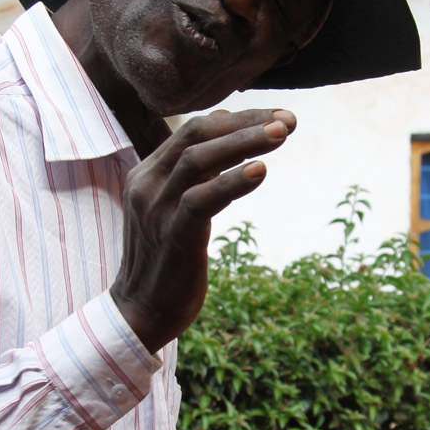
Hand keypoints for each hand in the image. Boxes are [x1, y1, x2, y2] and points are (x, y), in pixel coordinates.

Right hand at [111, 108, 294, 352]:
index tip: (277, 116)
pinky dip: (231, 181)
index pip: (194, 128)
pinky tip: (260, 171)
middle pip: (197, 134)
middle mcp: (147, 184)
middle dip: (246, 122)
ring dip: (244, 142)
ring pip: (198, 159)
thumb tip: (228, 127)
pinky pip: (201, 200)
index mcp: (147, 173)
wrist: (141, 312)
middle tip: (288, 120)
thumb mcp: (178, 206)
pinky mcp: (171, 236)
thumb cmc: (168, 258)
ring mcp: (156, 209)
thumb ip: (197, 172)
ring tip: (282, 134)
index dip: (239, 118)